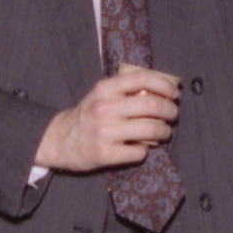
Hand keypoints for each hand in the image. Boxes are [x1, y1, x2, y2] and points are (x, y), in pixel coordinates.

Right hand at [35, 63, 180, 171]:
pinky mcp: (104, 153)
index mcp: (105, 89)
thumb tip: (161, 90)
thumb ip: (125, 90)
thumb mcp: (100, 95)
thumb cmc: (87, 115)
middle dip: (170, 110)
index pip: (142, 78)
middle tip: (173, 114)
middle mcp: (104, 108)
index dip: (164, 84)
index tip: (174, 93)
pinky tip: (140, 148)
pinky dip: (145, 150)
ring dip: (164, 131)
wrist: (58, 140)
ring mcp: (104, 132)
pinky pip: (139, 152)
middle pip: (152, 105)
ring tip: (164, 132)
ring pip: (150, 129)